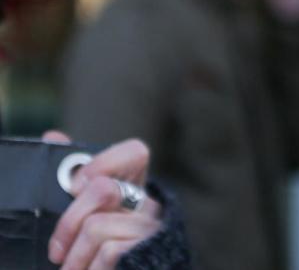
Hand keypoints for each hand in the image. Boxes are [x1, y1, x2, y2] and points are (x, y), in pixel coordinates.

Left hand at [44, 132, 163, 269]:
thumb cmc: (92, 255)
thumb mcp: (80, 217)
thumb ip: (71, 182)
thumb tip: (54, 136)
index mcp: (132, 190)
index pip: (135, 153)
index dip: (103, 164)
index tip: (75, 187)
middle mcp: (148, 205)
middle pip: (103, 190)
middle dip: (69, 223)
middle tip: (57, 250)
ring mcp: (150, 229)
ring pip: (96, 226)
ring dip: (75, 256)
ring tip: (72, 269)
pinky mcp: (148, 251)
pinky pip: (108, 250)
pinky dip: (89, 267)